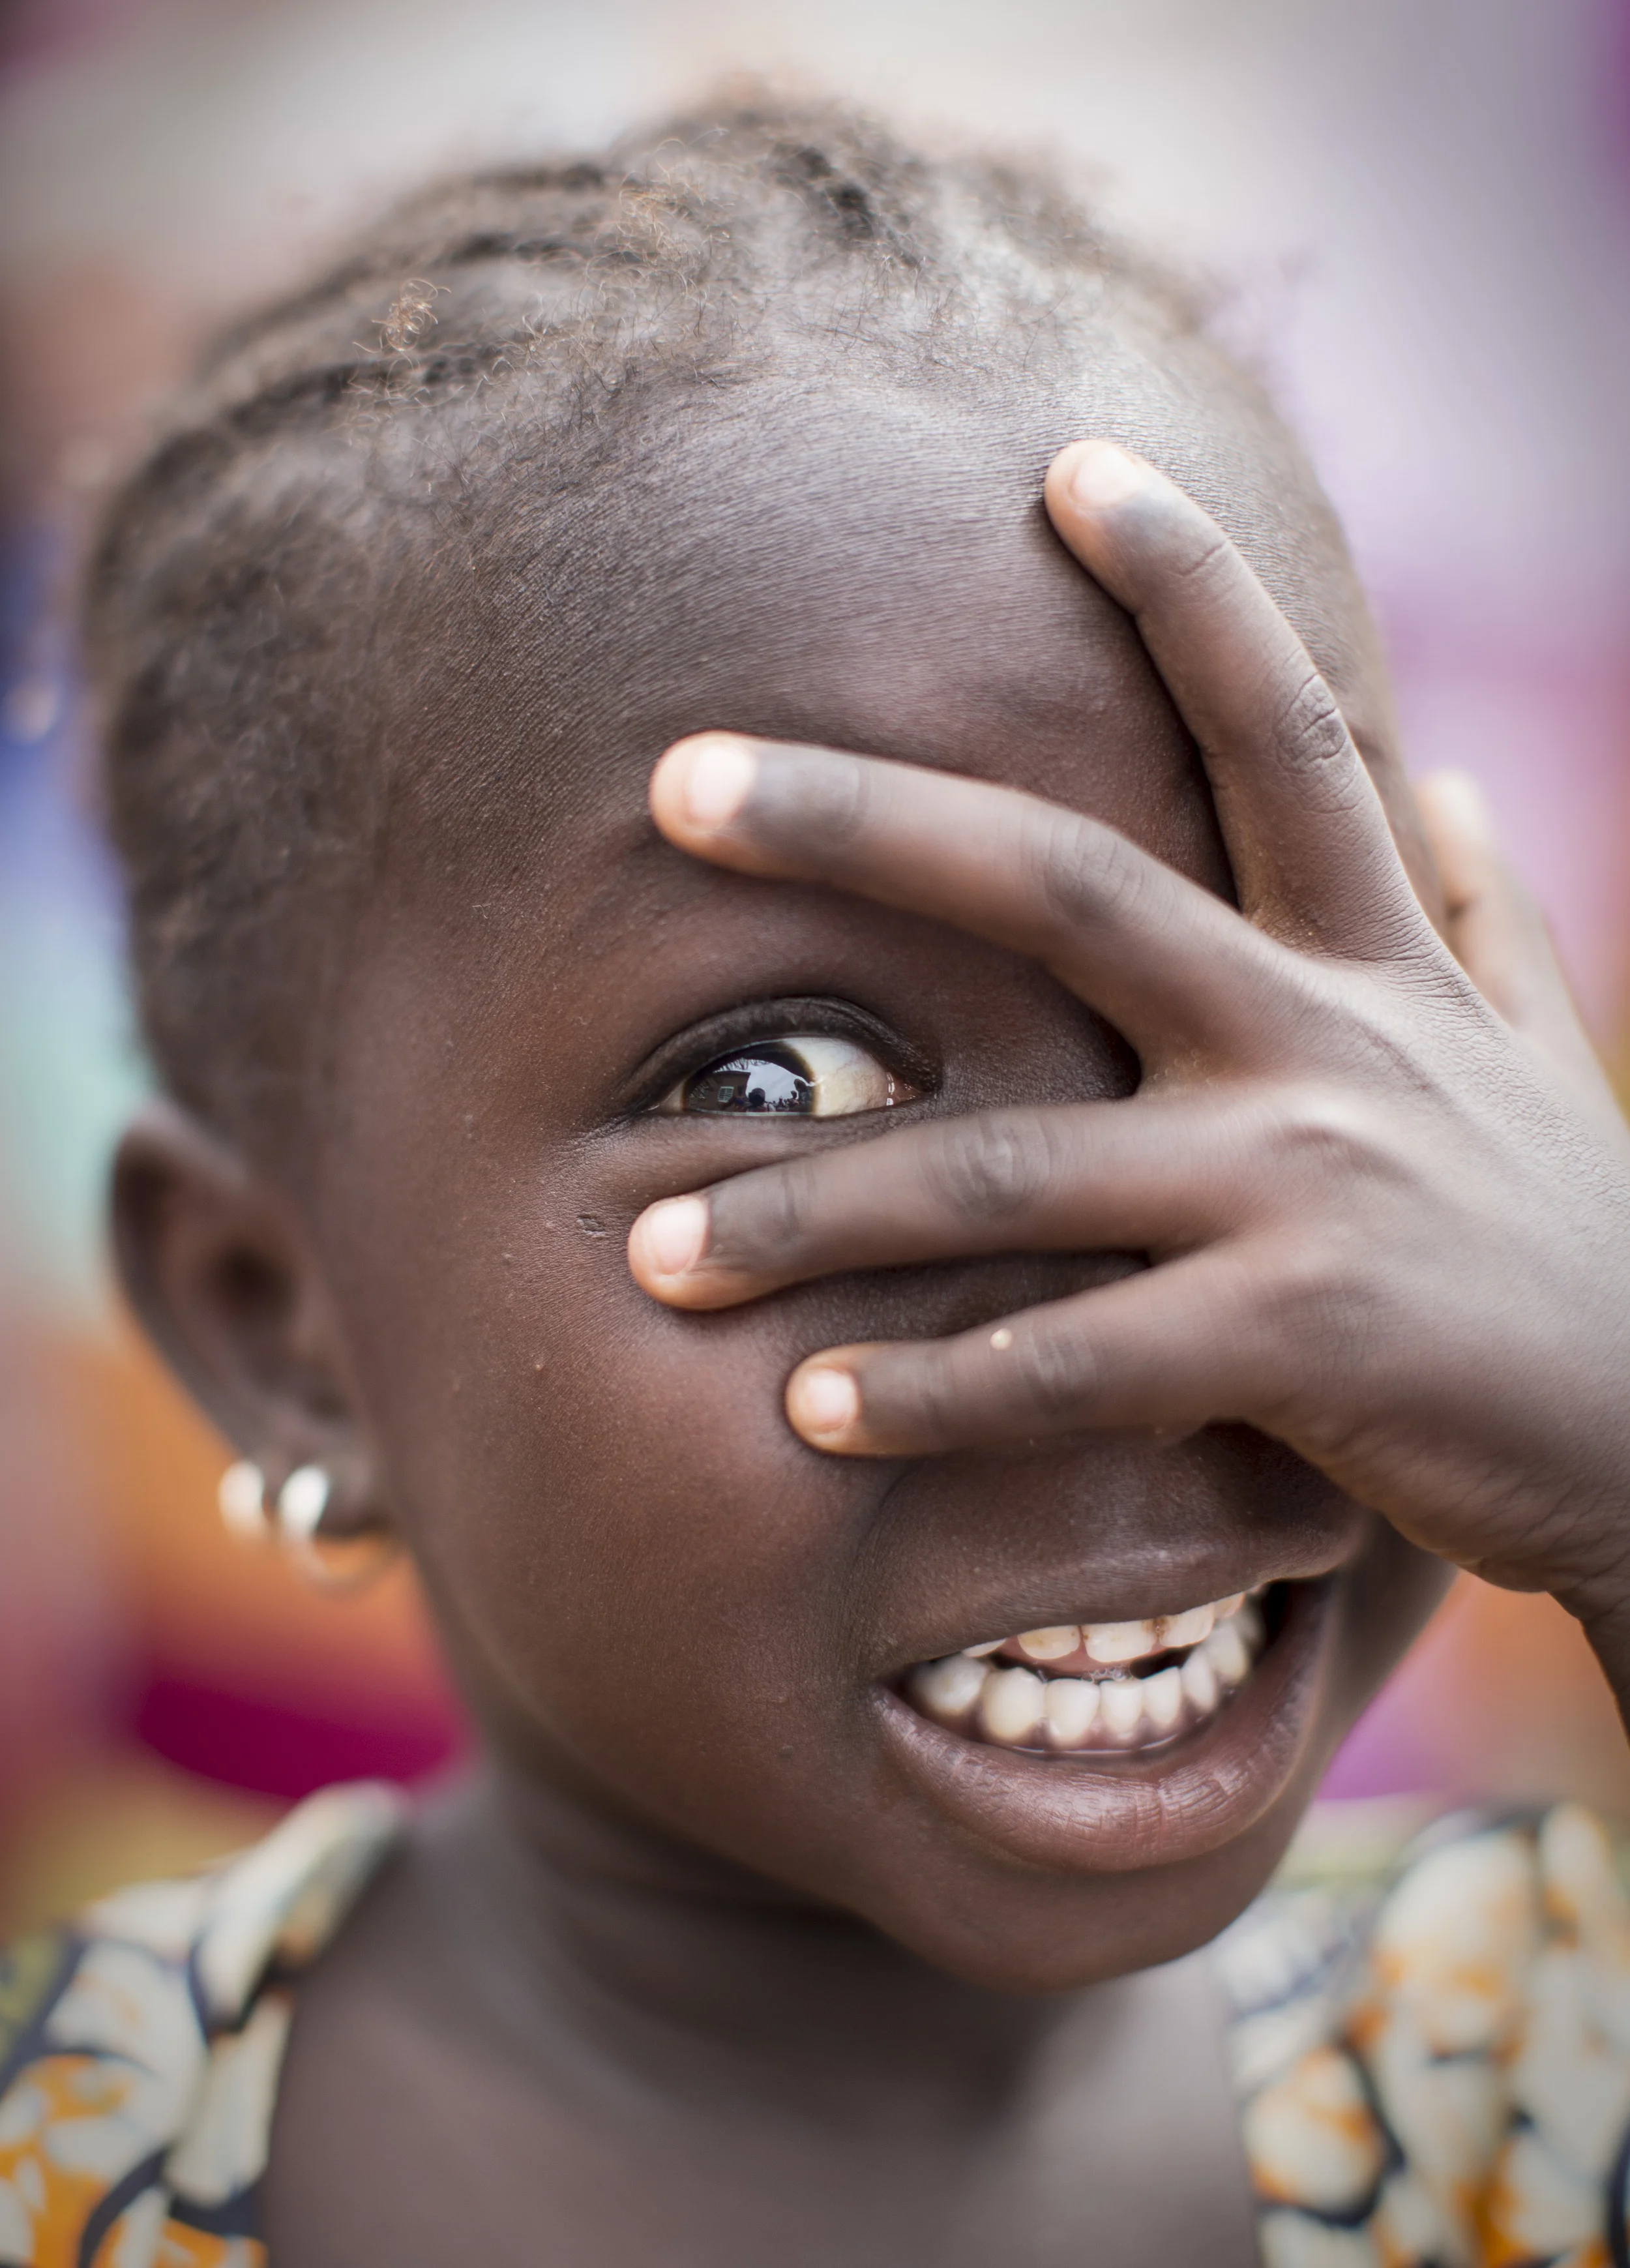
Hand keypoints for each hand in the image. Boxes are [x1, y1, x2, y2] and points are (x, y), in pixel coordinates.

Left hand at [630, 441, 1629, 1670]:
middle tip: (672, 782)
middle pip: (1064, 885)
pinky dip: (931, 1394)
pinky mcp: (1304, 1344)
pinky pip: (1072, 1365)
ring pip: (1012, 1170)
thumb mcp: (1530, 1052)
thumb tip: (1453, 774)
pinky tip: (802, 1413)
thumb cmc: (1569, 1250)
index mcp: (1371, 962)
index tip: (1070, 462)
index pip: (1278, 729)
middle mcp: (1325, 1041)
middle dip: (861, 824)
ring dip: (816, 1204)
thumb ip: (1476, 913)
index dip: (1191, 582)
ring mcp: (1308, 1188)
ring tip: (647, 1249)